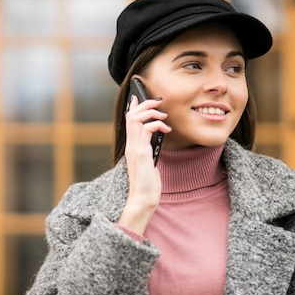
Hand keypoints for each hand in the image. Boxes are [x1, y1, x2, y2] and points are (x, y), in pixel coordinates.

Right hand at [118, 95, 171, 234]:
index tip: (138, 96)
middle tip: (158, 101)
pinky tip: (166, 129)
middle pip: (131, 115)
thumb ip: (149, 149)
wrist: (142, 198)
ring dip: (151, 112)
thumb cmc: (147, 183)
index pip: (128, 121)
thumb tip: (157, 138)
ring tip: (163, 114)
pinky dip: (157, 125)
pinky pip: (146, 130)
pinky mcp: (142, 153)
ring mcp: (134, 148)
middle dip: (144, 104)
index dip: (132, 106)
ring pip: (136, 119)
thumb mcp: (148, 162)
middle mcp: (130, 145)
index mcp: (131, 146)